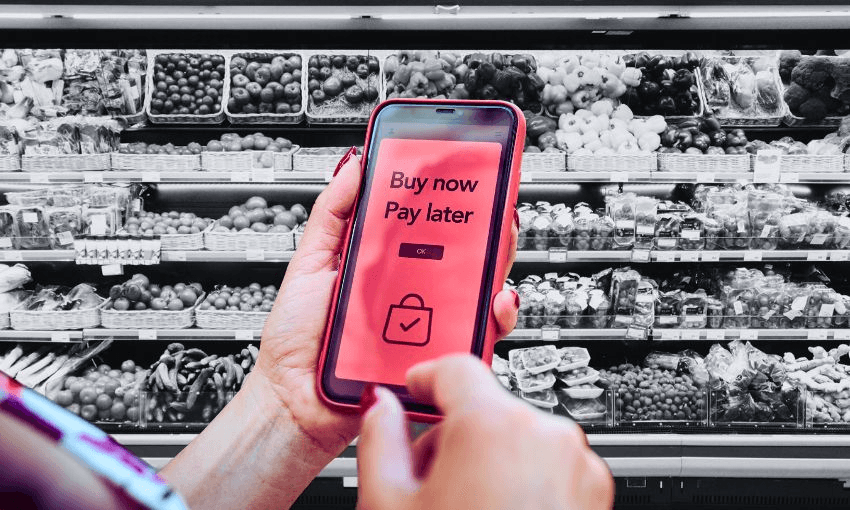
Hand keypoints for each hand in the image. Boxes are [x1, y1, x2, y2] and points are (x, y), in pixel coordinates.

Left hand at [253, 149, 519, 457]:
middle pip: (464, 255)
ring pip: (479, 292)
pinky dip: (493, 318)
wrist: (292, 397)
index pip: (430, 227)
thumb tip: (356, 163)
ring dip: (498, 266)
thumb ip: (333, 213)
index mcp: (387, 265)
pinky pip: (475, 337)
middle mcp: (413, 292)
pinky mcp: (435, 356)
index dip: (453, 201)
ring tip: (497, 244)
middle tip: (496, 205)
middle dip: (489, 227)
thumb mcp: (310, 262)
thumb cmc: (297, 336)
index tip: (470, 174)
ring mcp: (427, 324)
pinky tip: (490, 301)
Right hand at [357, 355, 613, 509]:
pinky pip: (548, 464)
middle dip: (452, 434)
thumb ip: (379, 438)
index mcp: (494, 424)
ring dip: (486, 457)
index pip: (455, 369)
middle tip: (426, 480)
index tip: (414, 392)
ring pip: (518, 436)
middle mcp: (546, 435)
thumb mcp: (389, 506)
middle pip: (486, 407)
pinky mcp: (593, 495)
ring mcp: (577, 467)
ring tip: (462, 508)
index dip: (424, 379)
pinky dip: (520, 479)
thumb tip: (379, 407)